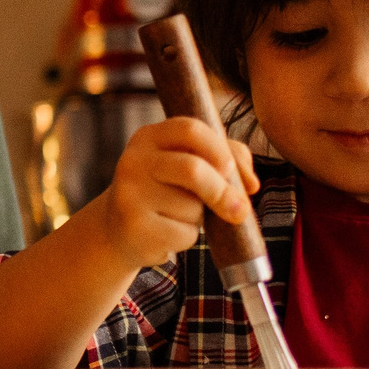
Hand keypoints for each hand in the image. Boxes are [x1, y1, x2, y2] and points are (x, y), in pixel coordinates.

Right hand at [88, 117, 257, 270]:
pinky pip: (183, 233)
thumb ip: (224, 160)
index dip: (219, 148)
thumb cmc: (164, 193)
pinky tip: (168, 234)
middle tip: (240, 210)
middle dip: (222, 191)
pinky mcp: (133, 226)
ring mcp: (129, 194)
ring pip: (191, 207)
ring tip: (177, 217)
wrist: (117, 229)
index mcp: (148, 137)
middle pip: (192, 169)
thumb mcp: (187, 166)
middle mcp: (133, 161)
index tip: (230, 170)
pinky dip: (188, 238)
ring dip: (199, 218)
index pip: (191, 129)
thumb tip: (250, 185)